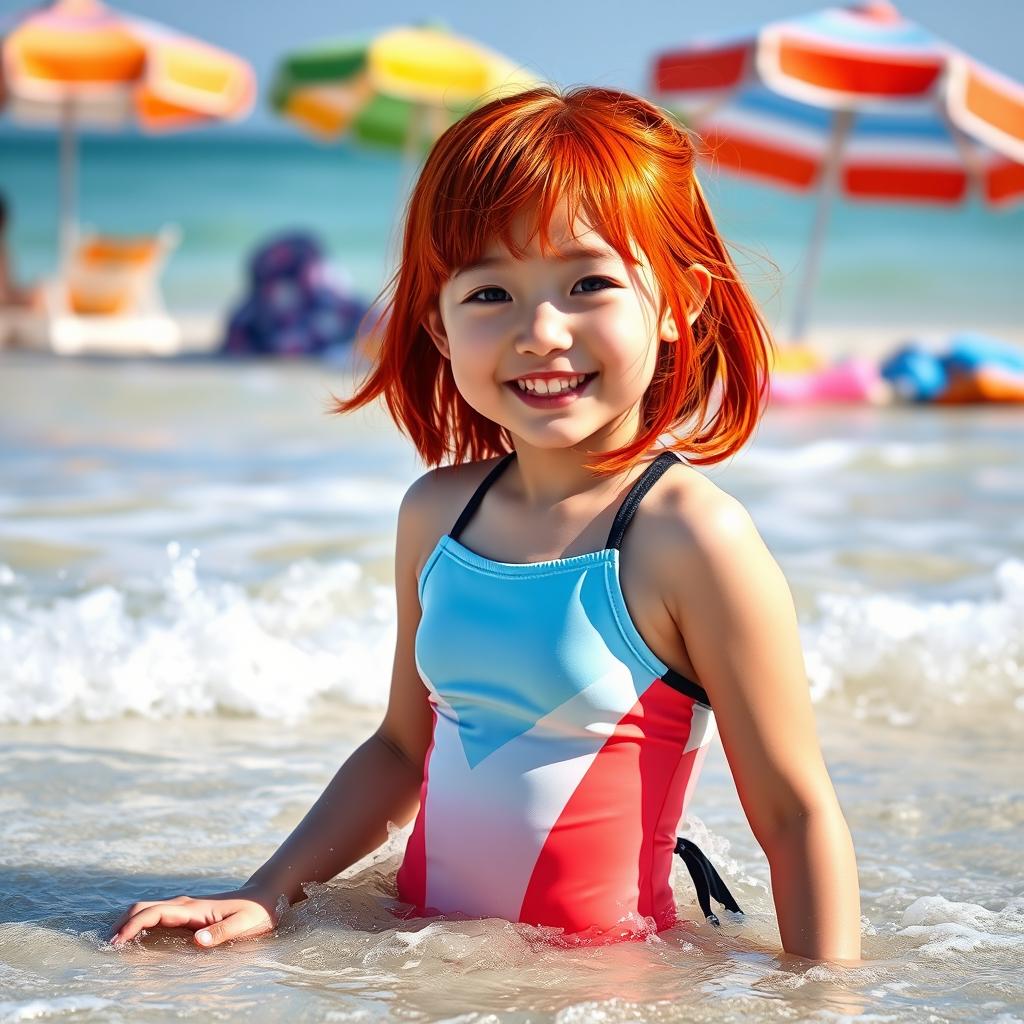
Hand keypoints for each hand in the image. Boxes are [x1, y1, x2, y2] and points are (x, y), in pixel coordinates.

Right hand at [109, 883, 282, 947]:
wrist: (266, 896)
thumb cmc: (256, 912)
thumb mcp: (244, 924)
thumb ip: (221, 932)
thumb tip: (197, 941)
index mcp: (193, 908)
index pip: (153, 913)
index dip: (132, 926)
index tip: (116, 943)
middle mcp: (184, 904)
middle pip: (143, 907)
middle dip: (122, 923)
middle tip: (107, 946)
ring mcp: (185, 907)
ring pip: (148, 909)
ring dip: (128, 923)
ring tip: (114, 944)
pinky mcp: (187, 912)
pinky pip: (157, 916)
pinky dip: (140, 924)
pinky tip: (135, 939)